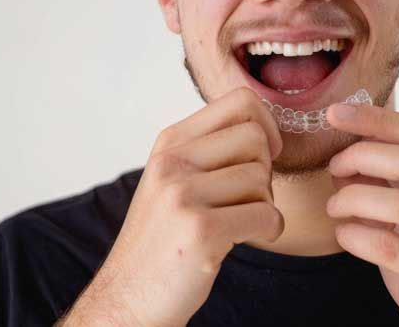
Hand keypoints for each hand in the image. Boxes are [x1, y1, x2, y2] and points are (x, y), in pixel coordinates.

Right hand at [59, 87, 284, 326]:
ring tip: (236, 221)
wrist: (129, 298)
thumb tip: (264, 122)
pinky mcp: (201, 231)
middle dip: (265, 170)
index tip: (264, 153)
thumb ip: (208, 147)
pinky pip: (267, 215)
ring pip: (262, 178)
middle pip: (256, 138)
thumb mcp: (173, 178)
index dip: (267, 124)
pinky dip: (269, 229)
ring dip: (263, 204)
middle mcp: (173, 162)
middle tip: (245, 198)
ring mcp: (183, 195)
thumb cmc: (163, 239)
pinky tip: (244, 239)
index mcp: (170, 142)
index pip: (240, 101)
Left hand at [325, 102, 398, 326]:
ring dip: (356, 198)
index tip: (337, 112)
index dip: (380, 119)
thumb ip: (395, 188)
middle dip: (363, 156)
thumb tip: (346, 155)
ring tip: (334, 206)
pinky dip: (359, 235)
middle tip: (333, 165)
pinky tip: (345, 234)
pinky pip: (394, 248)